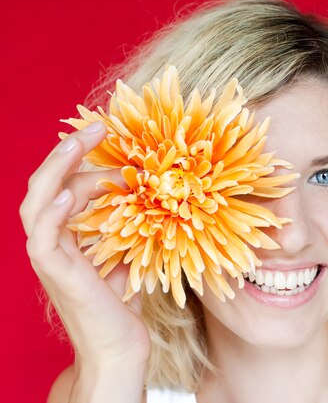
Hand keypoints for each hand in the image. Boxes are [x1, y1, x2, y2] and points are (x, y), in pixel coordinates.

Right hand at [19, 122, 149, 370]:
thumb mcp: (125, 256)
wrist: (119, 347)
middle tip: (96, 127)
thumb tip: (145, 201)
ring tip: (80, 141)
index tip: (109, 138)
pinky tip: (69, 193)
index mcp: (66, 236)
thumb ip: (124, 230)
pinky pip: (42, 238)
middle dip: (67, 152)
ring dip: (57, 169)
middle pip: (45, 186)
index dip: (81, 161)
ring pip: (36, 204)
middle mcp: (52, 243)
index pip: (64, 187)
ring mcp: (50, 258)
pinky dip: (52, 213)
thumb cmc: (122, 305)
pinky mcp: (56, 274)